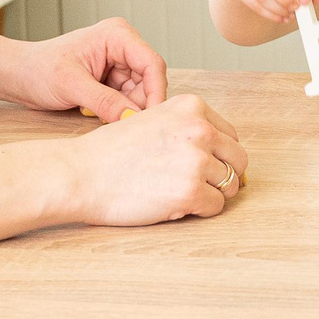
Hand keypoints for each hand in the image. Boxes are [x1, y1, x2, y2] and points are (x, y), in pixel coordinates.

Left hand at [0, 17, 167, 120]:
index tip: (153, 118)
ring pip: (138, 92)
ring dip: (124, 109)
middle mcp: (122, 45)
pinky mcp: (111, 78)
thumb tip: (133, 118)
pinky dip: (116, 110)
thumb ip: (105, 102)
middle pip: (148, 80)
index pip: (151, 63)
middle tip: (125, 126)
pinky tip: (94, 113)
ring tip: (97, 115)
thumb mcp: (72, 86)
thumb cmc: (38, 70)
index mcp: (117, 35)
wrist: (17, 75)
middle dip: (138, 104)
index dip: (156, 91)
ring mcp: (117, 62)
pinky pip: (125, 98)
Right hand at [67, 93, 248, 225]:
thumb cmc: (111, 152)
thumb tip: (223, 154)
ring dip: (210, 194)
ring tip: (180, 195)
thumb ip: (187, 130)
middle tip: (197, 187)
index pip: (230, 135)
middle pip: (238, 159)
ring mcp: (197, 160)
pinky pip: (216, 207)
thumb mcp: (154, 120)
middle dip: (222, 176)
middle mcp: (200, 129)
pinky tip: (175, 206)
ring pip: (230, 185)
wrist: (80, 174)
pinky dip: (200, 211)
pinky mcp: (190, 191)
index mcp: (192, 106)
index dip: (218, 156)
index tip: (200, 167)